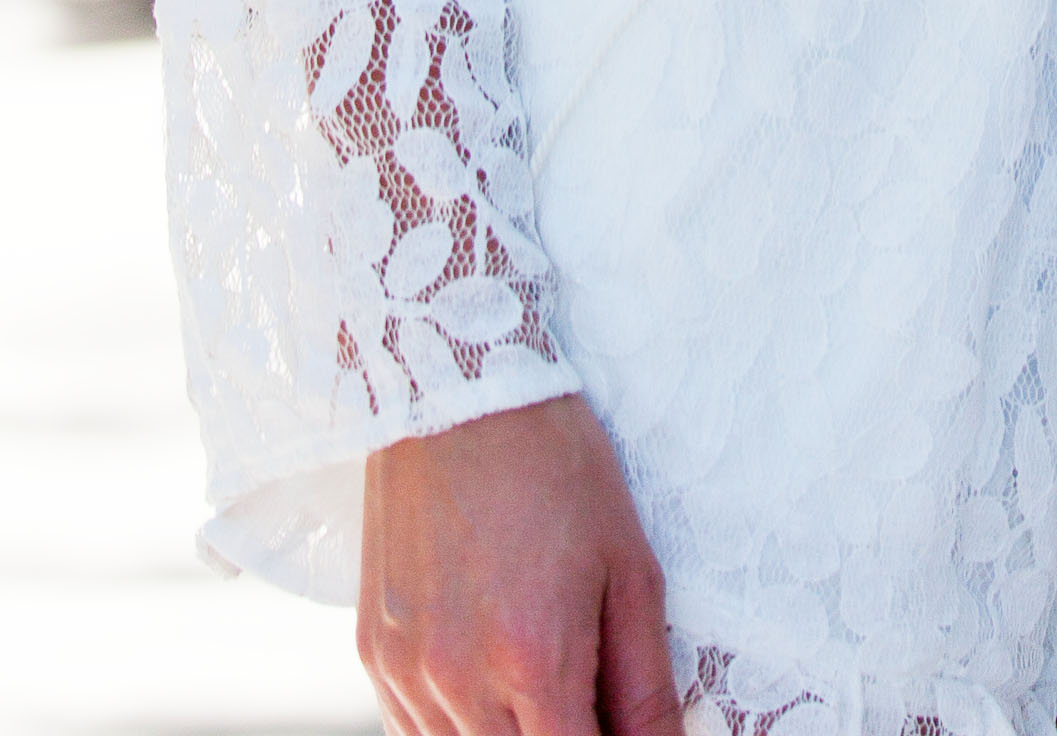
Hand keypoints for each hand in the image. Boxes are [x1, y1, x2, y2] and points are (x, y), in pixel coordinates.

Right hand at [360, 394, 680, 735]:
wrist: (460, 392)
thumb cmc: (557, 468)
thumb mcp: (628, 567)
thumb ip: (646, 685)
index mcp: (533, 660)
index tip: (617, 726)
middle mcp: (458, 681)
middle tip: (586, 696)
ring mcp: (406, 673)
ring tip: (537, 673)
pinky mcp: (373, 655)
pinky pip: (413, 732)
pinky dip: (457, 726)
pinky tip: (487, 680)